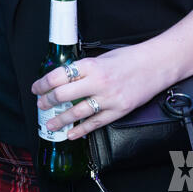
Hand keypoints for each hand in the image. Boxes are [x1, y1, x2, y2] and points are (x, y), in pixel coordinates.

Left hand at [31, 45, 172, 139]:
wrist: (156, 64)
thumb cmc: (129, 58)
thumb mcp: (100, 57)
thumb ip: (83, 69)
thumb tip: (64, 78)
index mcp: (90, 65)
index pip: (58, 76)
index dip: (43, 84)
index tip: (36, 88)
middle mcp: (98, 82)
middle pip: (63, 95)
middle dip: (48, 102)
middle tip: (41, 105)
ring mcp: (108, 98)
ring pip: (77, 112)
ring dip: (60, 119)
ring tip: (51, 124)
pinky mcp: (119, 110)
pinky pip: (96, 123)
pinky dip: (81, 130)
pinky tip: (71, 134)